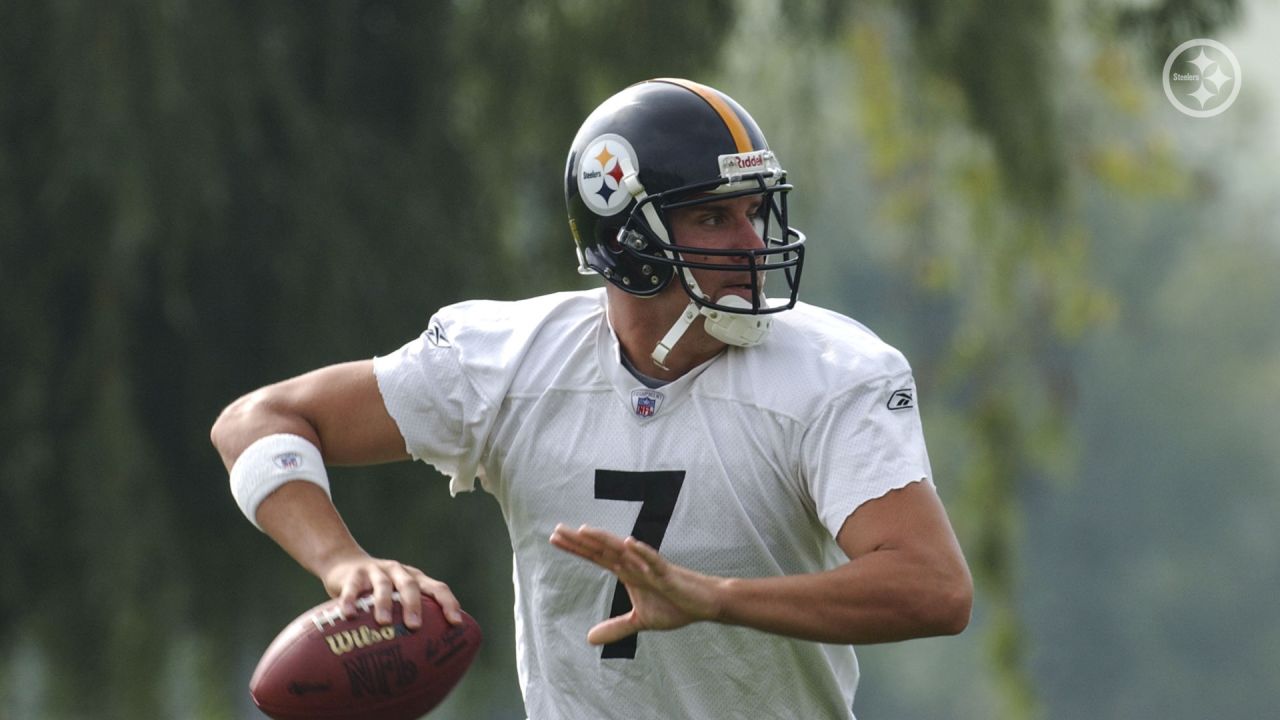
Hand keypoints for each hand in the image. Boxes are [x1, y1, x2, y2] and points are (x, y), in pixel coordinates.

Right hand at [321, 555, 461, 629]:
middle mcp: (398, 572)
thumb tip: (426, 658)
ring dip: (384, 603)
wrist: (344, 562)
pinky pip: (352, 588)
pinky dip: (350, 601)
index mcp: (415, 579)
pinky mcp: (353, 575)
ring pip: (383, 585)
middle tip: (414, 626)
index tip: (456, 624)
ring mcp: (376, 571)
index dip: (448, 604)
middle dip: (414, 605)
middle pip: (410, 585)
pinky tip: (349, 616)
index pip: (437, 588)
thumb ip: (409, 617)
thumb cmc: (379, 590)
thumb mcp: (398, 596)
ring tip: (383, 622)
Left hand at [549, 524, 723, 644]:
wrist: (703, 604)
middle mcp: (634, 564)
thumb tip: (589, 638)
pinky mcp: (667, 573)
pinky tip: (629, 542)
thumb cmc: (674, 606)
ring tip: (583, 531)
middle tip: (556, 530)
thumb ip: (615, 627)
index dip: (576, 549)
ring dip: (604, 540)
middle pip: (602, 549)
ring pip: (623, 550)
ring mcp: (650, 566)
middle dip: (580, 541)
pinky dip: (642, 552)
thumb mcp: (639, 621)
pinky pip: (653, 560)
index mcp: (626, 572)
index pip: (596, 557)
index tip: (555, 538)